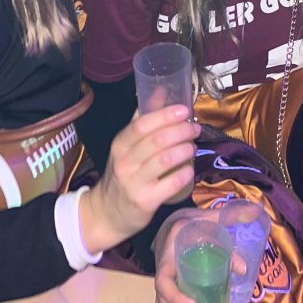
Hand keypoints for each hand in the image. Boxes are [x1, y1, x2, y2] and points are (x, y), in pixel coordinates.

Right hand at [79, 104, 198, 253]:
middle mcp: (125, 162)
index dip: (165, 115)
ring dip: (184, 150)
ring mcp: (134, 183)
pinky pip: (170, 185)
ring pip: (165, 160)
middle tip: (195, 129)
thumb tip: (163, 89)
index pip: (142, 124)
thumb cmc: (122, 173)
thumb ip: (144, 117)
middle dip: (181, 131)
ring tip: (193, 147)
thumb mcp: (127, 145)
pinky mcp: (145, 201)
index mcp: (121, 144)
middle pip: (157, 140)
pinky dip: (184, 174)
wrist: (107, 213)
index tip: (185, 110)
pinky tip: (190, 169)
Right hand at [155, 209, 247, 302]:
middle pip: (162, 296)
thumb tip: (256, 215)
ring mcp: (162, 276)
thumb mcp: (210, 217)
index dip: (175, 296)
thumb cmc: (194, 221)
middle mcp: (162, 265)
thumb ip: (231, 217)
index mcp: (171, 249)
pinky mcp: (165, 285)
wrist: (172, 220)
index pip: (163, 278)